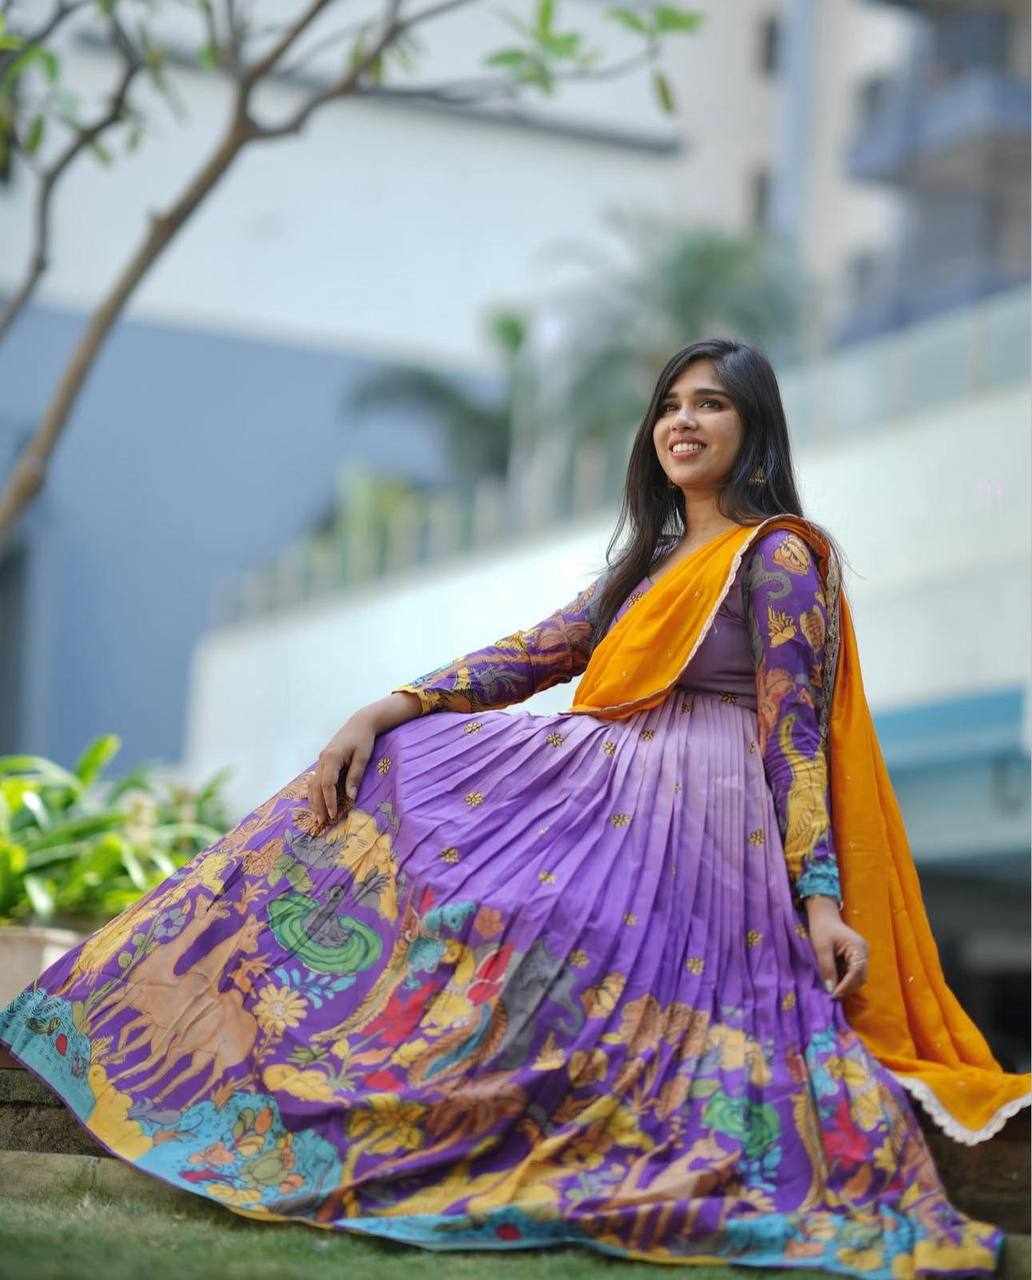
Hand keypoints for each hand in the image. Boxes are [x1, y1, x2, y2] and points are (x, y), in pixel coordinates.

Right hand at [307, 711, 377, 830]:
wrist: (360, 723)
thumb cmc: (363, 739)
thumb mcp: (362, 758)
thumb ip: (355, 777)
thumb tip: (350, 797)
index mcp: (331, 758)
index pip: (327, 784)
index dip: (329, 801)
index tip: (333, 815)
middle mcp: (322, 759)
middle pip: (316, 786)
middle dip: (318, 805)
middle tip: (321, 822)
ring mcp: (321, 759)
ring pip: (312, 784)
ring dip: (314, 801)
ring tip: (317, 817)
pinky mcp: (323, 760)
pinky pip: (315, 779)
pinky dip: (314, 792)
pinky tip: (313, 802)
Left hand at [805, 896, 868, 999]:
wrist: (823, 916)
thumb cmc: (822, 928)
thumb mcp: (821, 947)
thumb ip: (827, 968)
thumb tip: (831, 989)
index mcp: (858, 948)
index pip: (856, 972)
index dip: (846, 985)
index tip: (834, 995)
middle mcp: (864, 953)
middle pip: (861, 977)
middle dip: (848, 988)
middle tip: (833, 996)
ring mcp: (861, 955)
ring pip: (858, 977)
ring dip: (847, 985)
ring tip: (833, 991)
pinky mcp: (856, 958)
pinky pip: (854, 973)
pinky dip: (846, 980)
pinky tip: (835, 983)